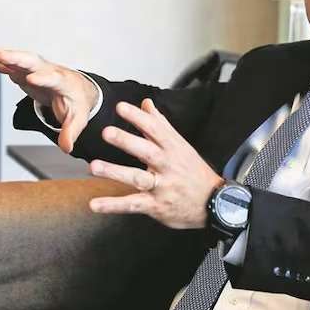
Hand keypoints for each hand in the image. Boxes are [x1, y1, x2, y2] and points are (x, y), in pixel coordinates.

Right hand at [0, 43, 97, 152]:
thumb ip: (70, 132)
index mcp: (61, 81)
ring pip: (13, 58)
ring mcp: (30, 68)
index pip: (52, 78)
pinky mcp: (19, 70)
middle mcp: (44, 69)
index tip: (31, 79)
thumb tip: (66, 147)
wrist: (73, 88)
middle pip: (31, 61)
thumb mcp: (77, 119)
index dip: (43, 78)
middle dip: (16, 57)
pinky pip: (1, 65)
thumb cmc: (75, 101)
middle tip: (1, 55)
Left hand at [89, 98, 223, 229]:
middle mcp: (167, 165)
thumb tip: (146, 103)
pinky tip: (96, 204)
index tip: (121, 107)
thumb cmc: (193, 172)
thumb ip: (160, 124)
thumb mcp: (181, 145)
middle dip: (127, 141)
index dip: (138, 118)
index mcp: (173, 148)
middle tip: (107, 132)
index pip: (155, 129)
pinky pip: (133, 204)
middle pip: (147, 151)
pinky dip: (114, 205)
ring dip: (115, 172)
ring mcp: (162, 186)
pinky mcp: (156, 205)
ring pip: (138, 178)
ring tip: (94, 167)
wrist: (215, 202)